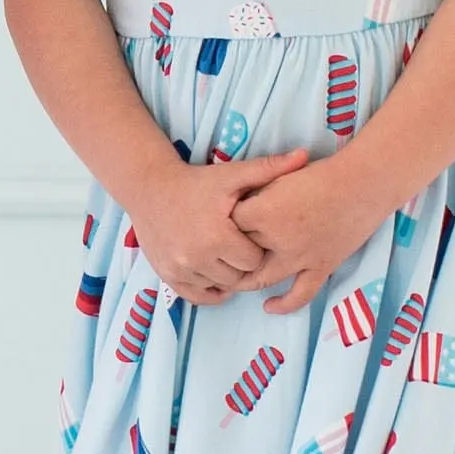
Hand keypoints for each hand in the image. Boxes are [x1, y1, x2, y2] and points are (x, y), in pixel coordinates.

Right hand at [127, 150, 309, 304]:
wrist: (150, 188)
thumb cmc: (196, 182)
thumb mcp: (232, 174)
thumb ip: (269, 169)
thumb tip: (304, 157)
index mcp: (218, 235)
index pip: (254, 261)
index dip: (257, 248)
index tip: (251, 236)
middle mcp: (198, 257)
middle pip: (239, 278)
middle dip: (242, 264)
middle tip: (239, 247)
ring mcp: (181, 269)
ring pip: (219, 288)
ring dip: (226, 276)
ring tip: (225, 256)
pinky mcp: (168, 276)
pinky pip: (197, 296)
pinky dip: (208, 289)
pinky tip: (214, 274)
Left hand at [232, 153, 394, 315]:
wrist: (362, 183)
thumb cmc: (320, 174)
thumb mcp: (279, 176)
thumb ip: (256, 194)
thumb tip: (236, 207)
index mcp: (264, 212)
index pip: (230, 223)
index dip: (226, 220)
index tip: (223, 218)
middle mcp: (278, 239)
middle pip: (242, 252)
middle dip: (232, 249)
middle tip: (224, 247)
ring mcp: (300, 258)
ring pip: (262, 278)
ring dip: (246, 279)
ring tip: (236, 278)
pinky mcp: (320, 268)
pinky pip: (299, 295)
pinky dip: (283, 304)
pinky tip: (269, 306)